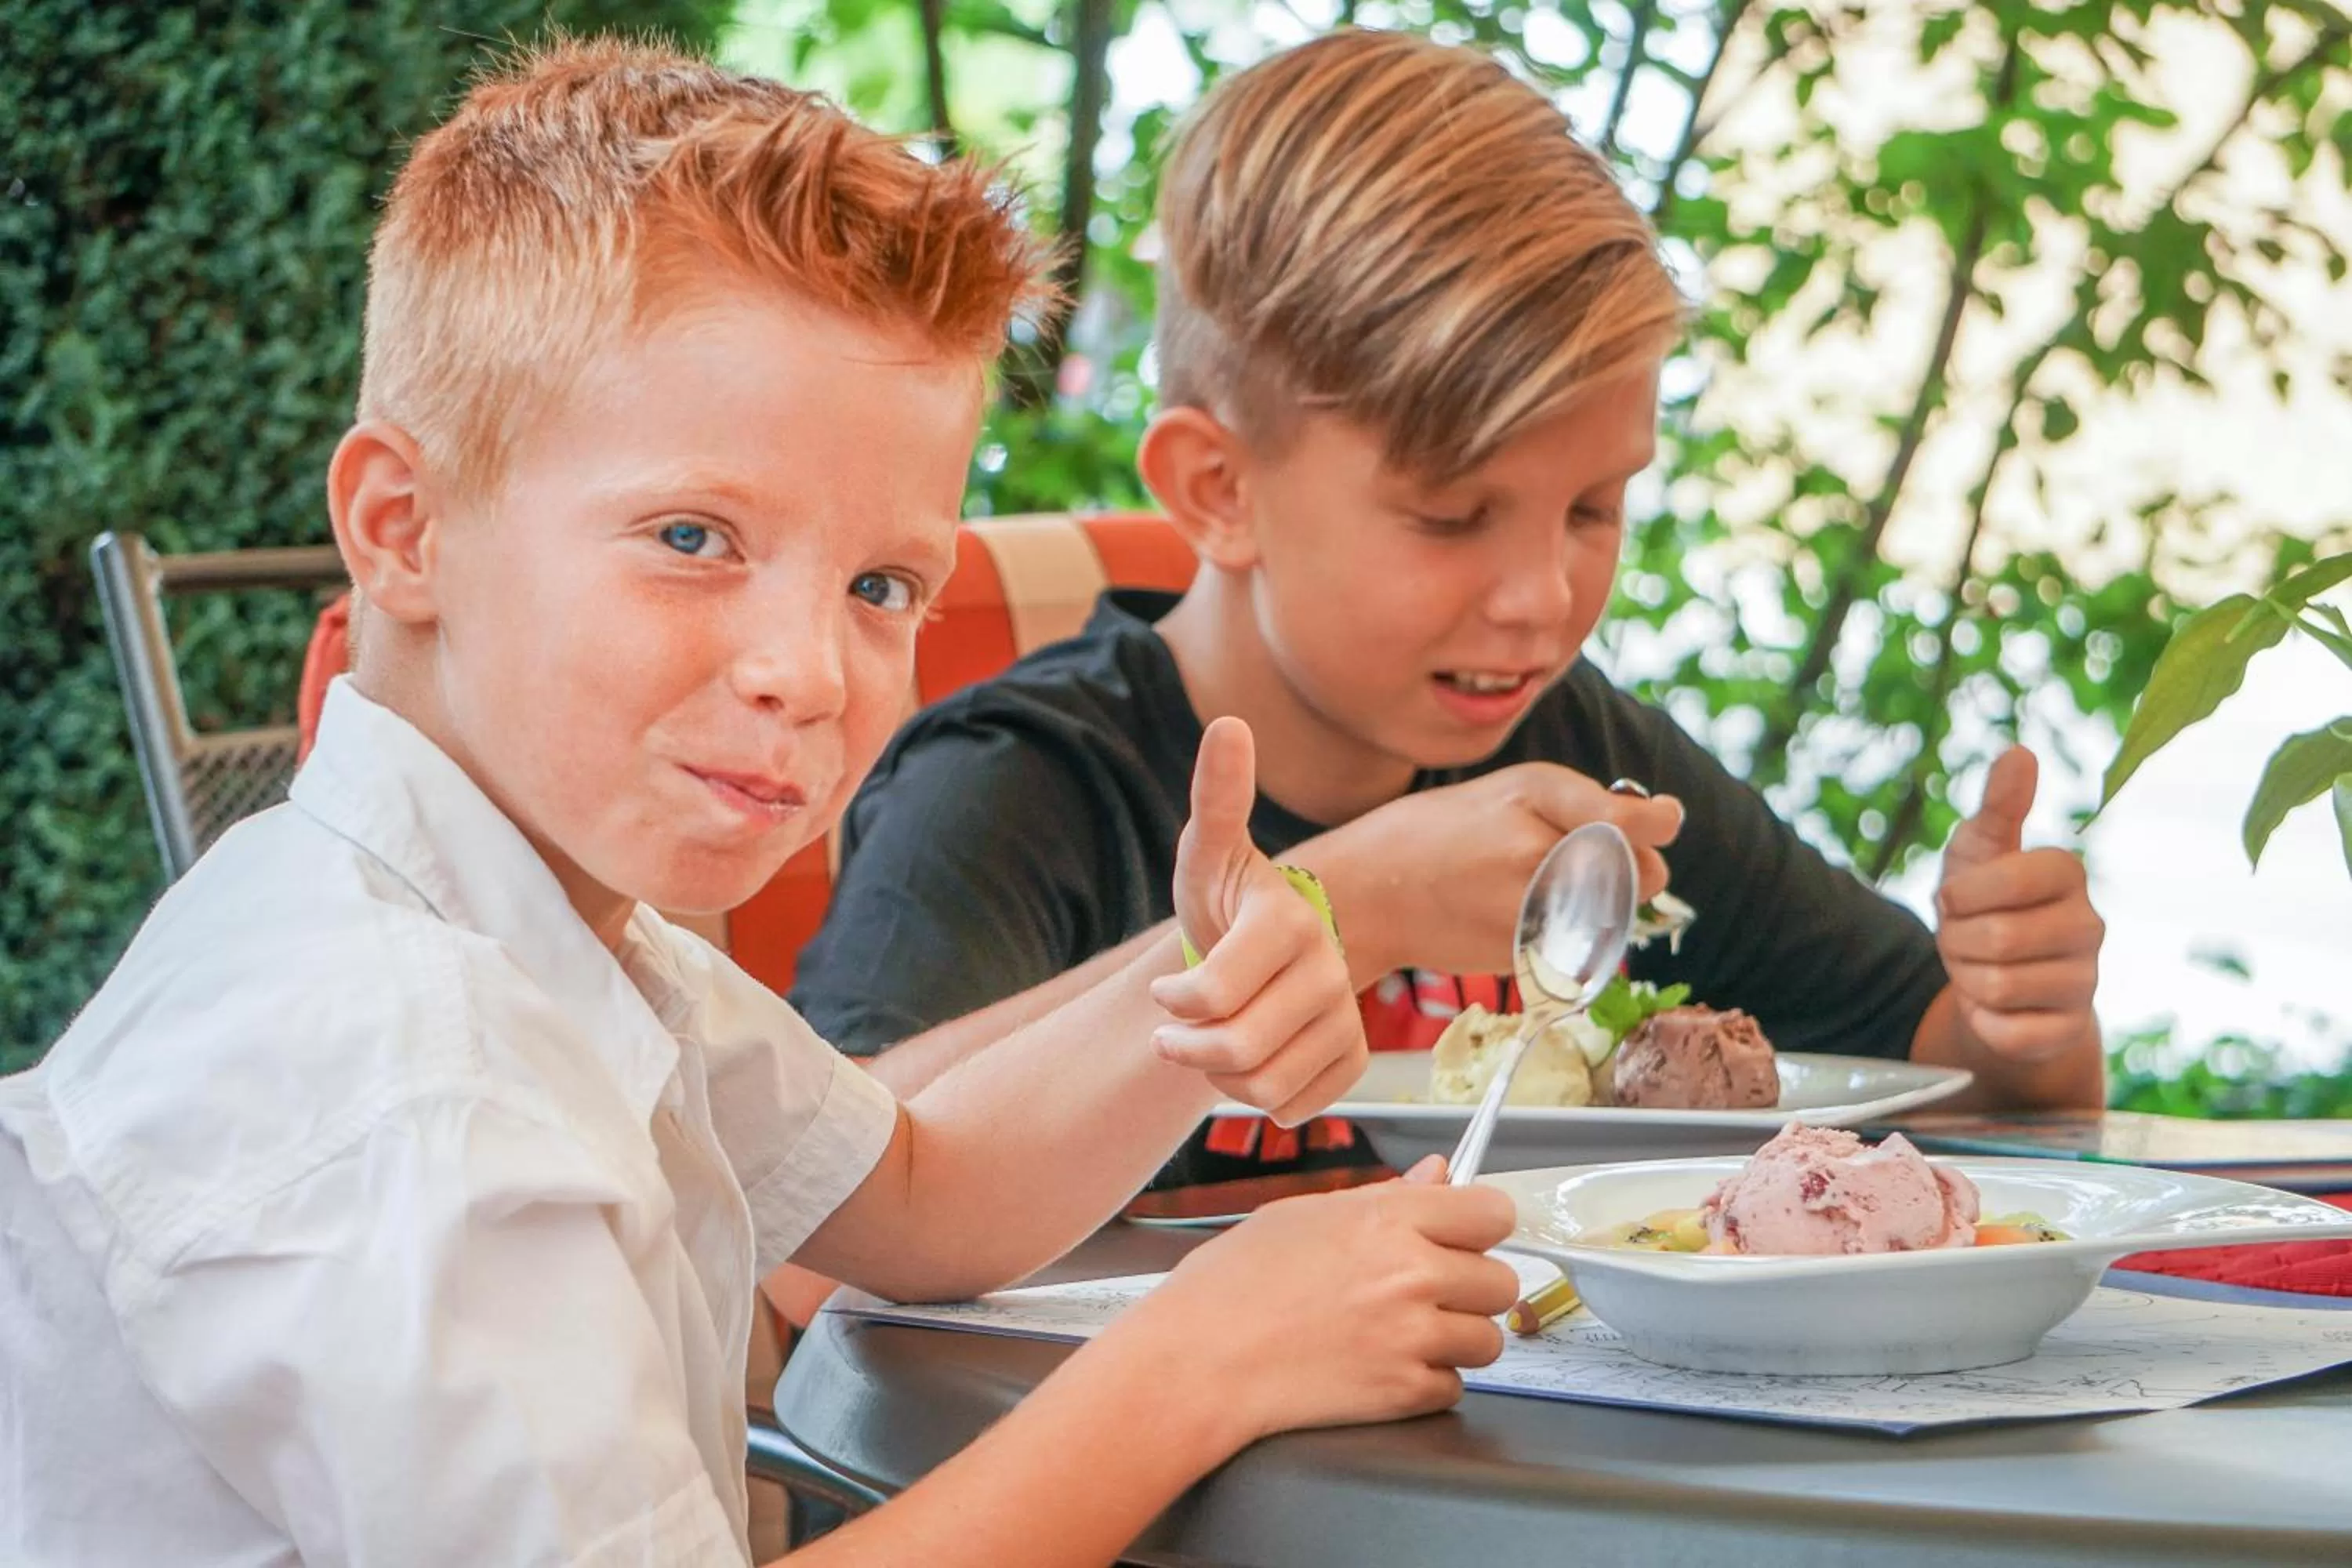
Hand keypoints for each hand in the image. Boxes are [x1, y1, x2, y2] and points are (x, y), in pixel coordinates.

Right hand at [1102, 1157, 1519, 1453]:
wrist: (1198, 1361)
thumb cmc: (1233, 1285)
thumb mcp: (1304, 1214)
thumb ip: (1384, 1197)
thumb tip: (1438, 1176)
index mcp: (1388, 1220)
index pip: (1493, 1212)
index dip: (1481, 1225)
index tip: (1467, 1235)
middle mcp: (1411, 1276)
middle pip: (1502, 1281)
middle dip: (1471, 1287)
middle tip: (1427, 1290)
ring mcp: (1411, 1338)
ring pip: (1487, 1340)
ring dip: (1456, 1338)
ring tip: (1403, 1332)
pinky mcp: (1403, 1394)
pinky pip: (1453, 1386)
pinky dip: (1427, 1381)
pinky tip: (1383, 1365)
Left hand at [1151, 718, 1366, 1124]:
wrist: (1261, 949)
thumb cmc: (1224, 900)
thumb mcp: (1207, 852)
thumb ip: (1217, 796)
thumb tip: (1229, 724)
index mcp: (1288, 921)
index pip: (1211, 993)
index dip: (1174, 1002)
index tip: (1166, 989)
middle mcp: (1329, 968)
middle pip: (1237, 1048)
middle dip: (1188, 1047)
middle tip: (1175, 1030)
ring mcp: (1345, 1015)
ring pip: (1264, 1086)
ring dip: (1220, 1076)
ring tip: (1213, 1042)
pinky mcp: (1352, 1058)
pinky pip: (1297, 1108)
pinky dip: (1263, 1097)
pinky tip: (1256, 1059)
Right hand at [1293, 762, 1685, 980]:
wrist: (1366, 891)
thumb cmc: (1437, 836)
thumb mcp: (1504, 793)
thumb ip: (1576, 806)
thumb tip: (1657, 824)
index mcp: (1535, 791)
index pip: (1634, 820)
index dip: (1658, 825)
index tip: (1665, 822)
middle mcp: (1539, 844)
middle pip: (1641, 873)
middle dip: (1634, 872)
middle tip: (1591, 866)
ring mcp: (1531, 902)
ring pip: (1615, 914)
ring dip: (1603, 907)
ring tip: (1544, 892)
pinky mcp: (1522, 949)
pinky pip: (1578, 946)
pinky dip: (1566, 937)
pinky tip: (1518, 919)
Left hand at [1935, 748, 2103, 1061]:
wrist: (1991, 978)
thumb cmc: (1984, 902)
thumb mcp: (1979, 849)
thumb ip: (1998, 803)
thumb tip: (2019, 752)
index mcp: (2068, 874)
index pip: (2014, 879)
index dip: (1966, 893)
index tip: (1957, 897)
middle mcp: (2090, 926)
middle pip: (1999, 939)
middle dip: (1958, 941)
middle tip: (1964, 938)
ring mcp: (2085, 982)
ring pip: (1998, 986)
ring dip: (1967, 980)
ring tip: (1978, 968)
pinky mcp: (2068, 1030)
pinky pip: (2009, 1032)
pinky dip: (1982, 1021)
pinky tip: (1993, 1008)